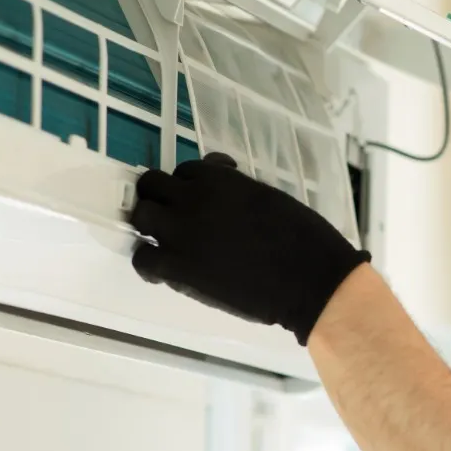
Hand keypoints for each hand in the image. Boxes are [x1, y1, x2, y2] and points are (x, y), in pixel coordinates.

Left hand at [129, 153, 371, 345]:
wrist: (310, 279)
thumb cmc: (303, 238)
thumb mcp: (269, 197)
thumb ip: (238, 190)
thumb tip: (222, 188)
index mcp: (220, 180)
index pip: (185, 170)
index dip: (189, 185)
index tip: (199, 198)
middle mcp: (193, 199)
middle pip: (151, 186)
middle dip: (158, 197)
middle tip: (170, 216)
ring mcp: (181, 233)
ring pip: (140, 217)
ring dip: (149, 226)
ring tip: (163, 242)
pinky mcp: (178, 269)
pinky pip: (143, 259)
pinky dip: (148, 263)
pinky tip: (163, 272)